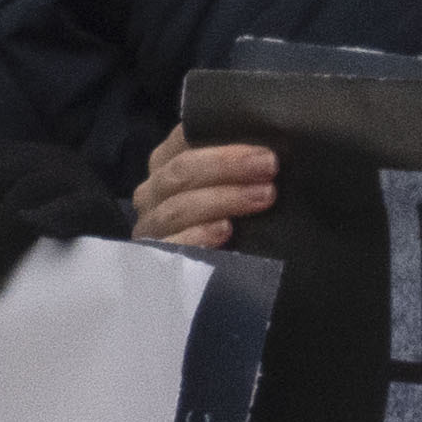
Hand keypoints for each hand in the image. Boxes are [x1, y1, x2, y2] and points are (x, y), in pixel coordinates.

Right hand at [131, 135, 282, 259]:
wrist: (215, 282)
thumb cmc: (235, 217)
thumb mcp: (237, 184)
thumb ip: (243, 163)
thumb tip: (269, 145)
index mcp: (168, 162)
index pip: (183, 139)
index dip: (222, 142)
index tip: (265, 149)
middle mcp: (154, 192)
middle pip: (181, 171)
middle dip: (226, 166)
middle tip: (270, 166)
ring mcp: (151, 226)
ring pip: (177, 207)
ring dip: (221, 199)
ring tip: (263, 197)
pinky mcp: (156, 260)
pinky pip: (170, 246)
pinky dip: (197, 236)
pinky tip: (225, 231)